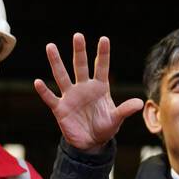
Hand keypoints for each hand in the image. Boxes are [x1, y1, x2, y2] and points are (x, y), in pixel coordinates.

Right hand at [33, 33, 143, 151]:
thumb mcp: (116, 119)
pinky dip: (44, 91)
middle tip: (78, 35)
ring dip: (56, 62)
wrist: (90, 143)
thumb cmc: (105, 128)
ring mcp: (71, 96)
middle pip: (81, 66)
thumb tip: (140, 103)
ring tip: (50, 46)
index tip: (104, 39)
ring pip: (62, 75)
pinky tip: (37, 82)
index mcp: (100, 87)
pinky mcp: (60, 108)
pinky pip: (51, 98)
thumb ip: (125, 110)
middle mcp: (84, 88)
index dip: (103, 54)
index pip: (101, 67)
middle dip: (79, 51)